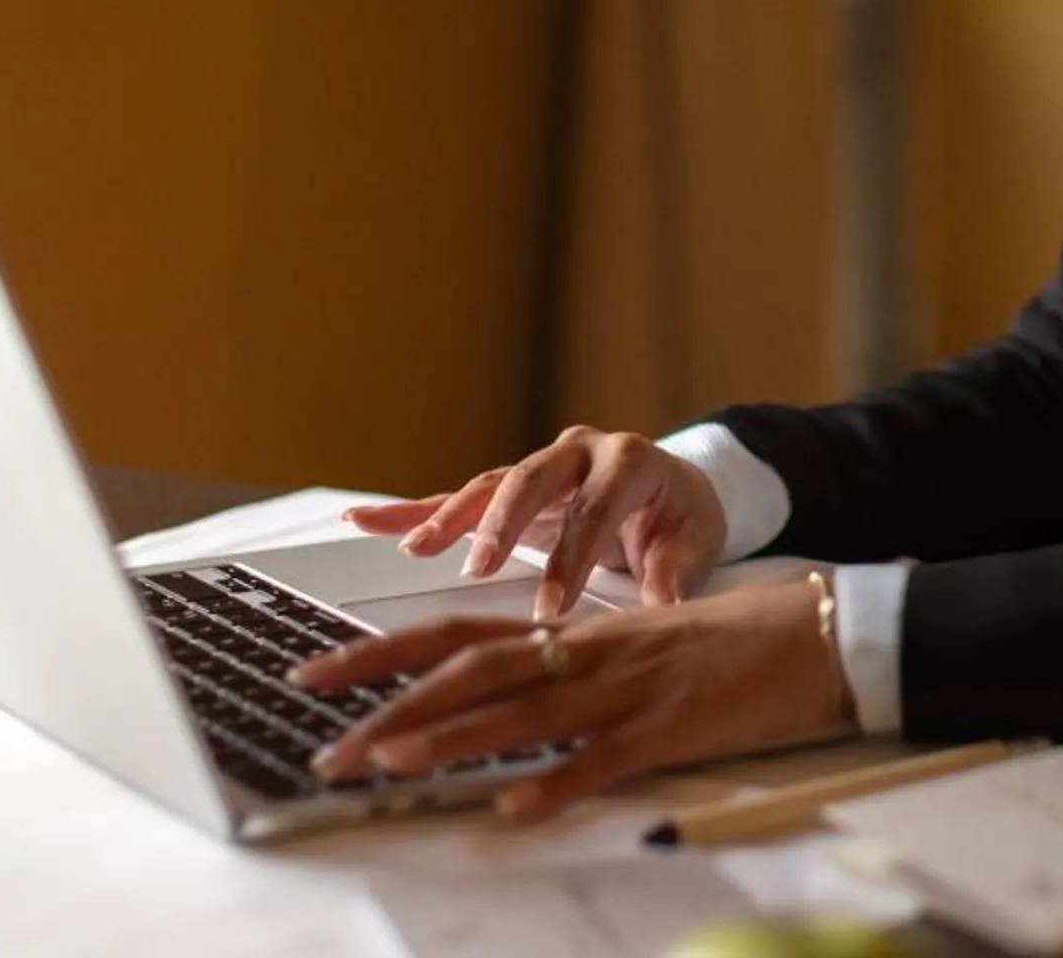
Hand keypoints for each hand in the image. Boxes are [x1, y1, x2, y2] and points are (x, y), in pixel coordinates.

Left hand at [295, 577, 852, 821]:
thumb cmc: (733, 646)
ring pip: (525, 707)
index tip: (315, 672)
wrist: (822, 633)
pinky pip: (607, 756)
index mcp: (577, 634)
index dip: (385, 651)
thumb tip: (500, 717)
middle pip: (473, 667)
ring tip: (387, 762)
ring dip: (451, 737)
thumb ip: (572, 678)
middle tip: (324, 741)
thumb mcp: (639, 651)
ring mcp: (631, 689)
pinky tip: (518, 806)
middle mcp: (591, 652)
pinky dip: (560, 781)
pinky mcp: (675, 727)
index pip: (463, 633)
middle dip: (390, 702)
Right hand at [340, 427, 728, 618]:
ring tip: (416, 548)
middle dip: (503, 523)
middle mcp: (580, 452)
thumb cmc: (684, 519)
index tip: (554, 608)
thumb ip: (675, 575)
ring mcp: (542, 466)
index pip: (596, 510)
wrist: (677, 490)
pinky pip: (461, 496)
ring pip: (490, 486)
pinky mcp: (514, 490)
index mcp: (629, 461)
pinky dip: (416, 510)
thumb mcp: (695, 545)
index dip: (574, 558)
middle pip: (532, 479)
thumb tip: (666, 610)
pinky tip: (367, 519)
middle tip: (480, 568)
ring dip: (451, 516)